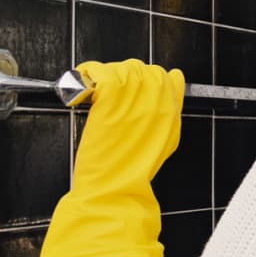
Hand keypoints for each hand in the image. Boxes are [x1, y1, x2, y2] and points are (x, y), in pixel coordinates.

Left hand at [40, 60, 184, 256]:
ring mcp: (134, 99)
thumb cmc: (135, 171)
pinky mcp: (111, 100)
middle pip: (142, 69)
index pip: (169, 77)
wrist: (116, 188)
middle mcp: (157, 101)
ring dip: (104, 75)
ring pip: (121, 68)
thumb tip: (169, 95)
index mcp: (172, 113)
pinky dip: (88, 76)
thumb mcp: (165, 143)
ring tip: (92, 90)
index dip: (149, 79)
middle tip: (107, 91)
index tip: (132, 89)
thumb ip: (168, 116)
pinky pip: (100, 73)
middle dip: (123, 75)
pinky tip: (82, 90)